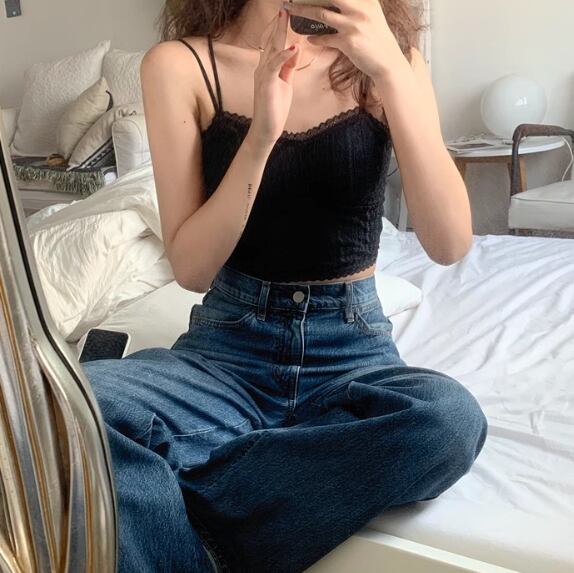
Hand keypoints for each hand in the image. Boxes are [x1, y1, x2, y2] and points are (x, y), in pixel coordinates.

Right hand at [249, 8, 300, 148]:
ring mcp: (262, 76)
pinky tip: (292, 48)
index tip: (287, 15)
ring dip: (279, 34)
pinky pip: (273, 66)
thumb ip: (288, 68)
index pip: (275, 45)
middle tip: (285, 8)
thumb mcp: (285, 84)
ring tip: (286, 19)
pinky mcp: (265, 84)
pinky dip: (283, 56)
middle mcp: (262, 68)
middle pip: (272, 42)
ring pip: (271, 50)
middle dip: (278, 25)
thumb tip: (295, 51)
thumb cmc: (275, 109)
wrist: (266, 129)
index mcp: (267, 68)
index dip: (281, 30)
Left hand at [283, 0, 405, 79]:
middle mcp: (360, 8)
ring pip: (321, 13)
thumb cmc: (378, 39)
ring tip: (290, 10)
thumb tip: (338, 1)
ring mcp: (353, 25)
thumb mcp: (372, 14)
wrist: (388, 61)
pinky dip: (315, 38)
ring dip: (302, 11)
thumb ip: (358, 4)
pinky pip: (325, 38)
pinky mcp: (348, 42)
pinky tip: (309, 38)